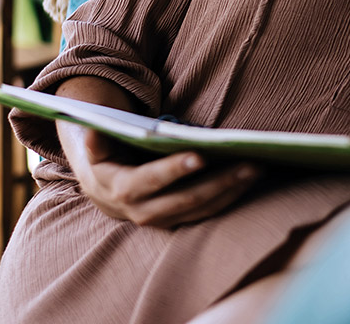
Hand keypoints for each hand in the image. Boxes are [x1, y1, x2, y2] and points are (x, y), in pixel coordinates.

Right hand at [64, 128, 261, 227]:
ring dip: (231, 191)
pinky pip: (207, 213)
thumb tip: (93, 128)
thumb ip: (96, 138)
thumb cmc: (106, 157)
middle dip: (219, 182)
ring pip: (202, 209)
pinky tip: (249, 180)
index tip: (200, 156)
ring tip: (256, 169)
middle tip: (249, 164)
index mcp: (122, 189)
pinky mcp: (177, 222)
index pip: (151, 180)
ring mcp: (163, 220)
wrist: (104, 191)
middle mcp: (143, 211)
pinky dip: (229, 198)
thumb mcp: (96, 146)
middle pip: (186, 199)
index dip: (174, 170)